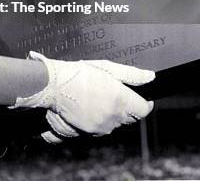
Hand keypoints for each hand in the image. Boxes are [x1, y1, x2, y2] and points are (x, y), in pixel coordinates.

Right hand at [10, 51, 154, 142]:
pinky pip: (96, 130)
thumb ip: (130, 74)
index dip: (142, 102)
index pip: (143, 109)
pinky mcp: (85, 132)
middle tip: (108, 91)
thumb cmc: (75, 73)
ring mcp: (99, 127)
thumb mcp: (105, 67)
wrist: (50, 84)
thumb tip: (149, 77)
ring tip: (93, 98)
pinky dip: (93, 121)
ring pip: (112, 124)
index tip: (138, 97)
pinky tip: (84, 108)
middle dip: (122, 107)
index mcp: (120, 100)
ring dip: (107, 114)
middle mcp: (112, 118)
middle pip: (127, 118)